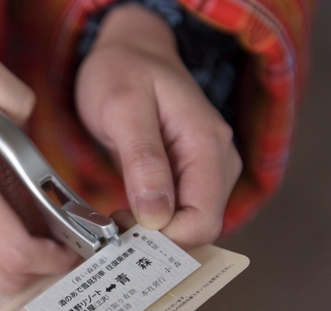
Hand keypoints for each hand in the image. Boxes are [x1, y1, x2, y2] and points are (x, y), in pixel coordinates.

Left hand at [75, 4, 241, 248]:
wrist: (129, 52)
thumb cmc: (123, 71)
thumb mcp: (123, 107)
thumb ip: (142, 160)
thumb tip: (157, 215)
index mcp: (207, 145)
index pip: (203, 220)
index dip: (163, 237)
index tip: (122, 227)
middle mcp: (217, 162)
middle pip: (199, 228)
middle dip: (157, 238)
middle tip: (113, 226)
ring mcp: (206, 170)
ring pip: (189, 225)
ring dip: (153, 233)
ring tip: (117, 217)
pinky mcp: (188, 176)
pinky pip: (179, 214)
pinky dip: (153, 222)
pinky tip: (126, 212)